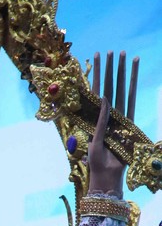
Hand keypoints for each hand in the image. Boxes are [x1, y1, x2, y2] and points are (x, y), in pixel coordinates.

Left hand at [88, 51, 138, 197]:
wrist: (107, 176)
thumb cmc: (96, 162)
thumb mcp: (93, 140)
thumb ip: (99, 121)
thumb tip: (105, 99)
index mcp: (93, 118)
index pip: (93, 91)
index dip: (94, 75)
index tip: (95, 57)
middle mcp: (106, 114)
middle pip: (108, 85)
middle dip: (109, 68)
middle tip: (112, 50)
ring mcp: (118, 116)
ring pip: (119, 88)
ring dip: (121, 72)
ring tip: (124, 55)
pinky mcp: (128, 121)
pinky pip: (130, 100)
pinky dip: (131, 86)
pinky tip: (133, 73)